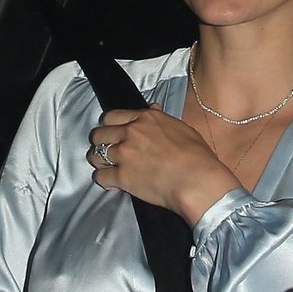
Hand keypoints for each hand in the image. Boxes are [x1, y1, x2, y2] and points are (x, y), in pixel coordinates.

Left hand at [89, 104, 241, 222]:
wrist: (197, 180)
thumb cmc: (197, 156)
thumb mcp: (182, 128)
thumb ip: (161, 118)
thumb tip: (153, 107)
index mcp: (146, 119)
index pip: (112, 116)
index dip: (110, 126)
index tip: (113, 134)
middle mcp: (131, 132)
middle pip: (99, 134)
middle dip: (101, 143)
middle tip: (109, 152)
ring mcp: (124, 154)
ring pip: (95, 155)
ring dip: (99, 162)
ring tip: (107, 168)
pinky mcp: (122, 176)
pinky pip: (100, 177)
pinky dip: (104, 181)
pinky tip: (113, 183)